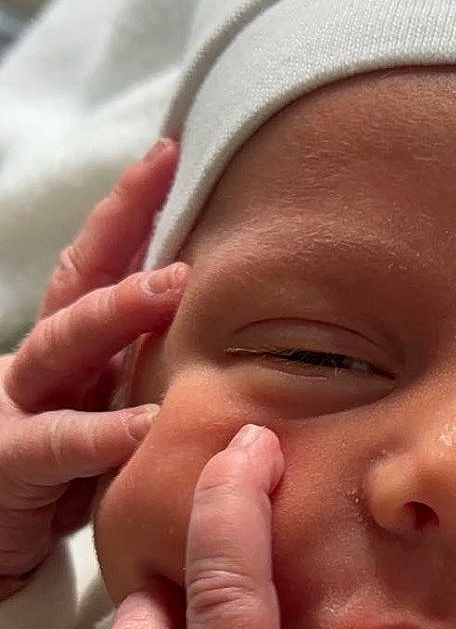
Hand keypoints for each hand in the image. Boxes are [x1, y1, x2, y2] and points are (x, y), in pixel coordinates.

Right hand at [0, 138, 186, 597]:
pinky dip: (103, 435)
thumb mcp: (116, 414)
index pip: (98, 261)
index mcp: (71, 347)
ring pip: (59, 346)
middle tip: (169, 179)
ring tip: (169, 287)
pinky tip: (146, 425)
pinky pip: (57, 445)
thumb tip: (258, 338)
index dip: (129, 207)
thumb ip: (160, 374)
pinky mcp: (9, 465)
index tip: (170, 149)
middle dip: (121, 228)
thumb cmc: (69, 479)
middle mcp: (41, 364)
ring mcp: (18, 409)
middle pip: (77, 281)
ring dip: (113, 314)